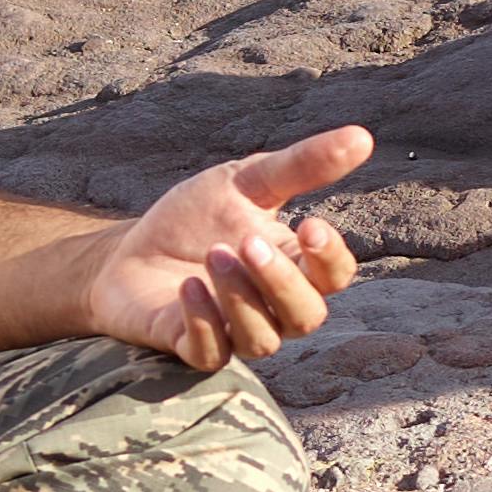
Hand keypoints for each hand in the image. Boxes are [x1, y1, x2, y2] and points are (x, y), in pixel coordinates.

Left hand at [81, 127, 377, 369]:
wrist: (128, 250)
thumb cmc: (196, 218)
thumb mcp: (245, 182)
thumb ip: (301, 166)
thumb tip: (363, 137)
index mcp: (294, 266)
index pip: (335, 276)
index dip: (330, 258)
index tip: (311, 224)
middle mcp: (273, 307)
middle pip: (307, 316)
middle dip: (280, 280)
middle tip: (246, 242)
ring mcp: (235, 332)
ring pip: (263, 338)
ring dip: (241, 298)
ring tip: (212, 255)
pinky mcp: (194, 349)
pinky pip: (213, 354)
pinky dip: (205, 322)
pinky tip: (189, 287)